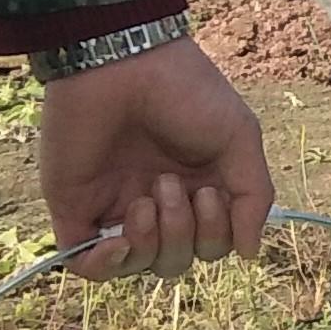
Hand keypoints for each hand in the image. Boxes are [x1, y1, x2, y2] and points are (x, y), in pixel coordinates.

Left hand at [38, 37, 275, 277]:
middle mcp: (159, 201)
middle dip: (185, 234)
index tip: (210, 191)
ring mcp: (115, 207)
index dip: (217, 234)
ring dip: (154, 241)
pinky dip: (108, 266)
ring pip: (141, 264)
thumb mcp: (239, 138)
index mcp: (198, 186)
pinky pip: (88, 266)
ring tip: (148, 195)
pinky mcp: (76, 209)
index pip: (212, 244)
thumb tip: (249, 252)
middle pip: (178, 260)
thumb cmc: (185, 92)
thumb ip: (253, 196)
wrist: (122, 63)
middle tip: (173, 185)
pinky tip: (120, 240)